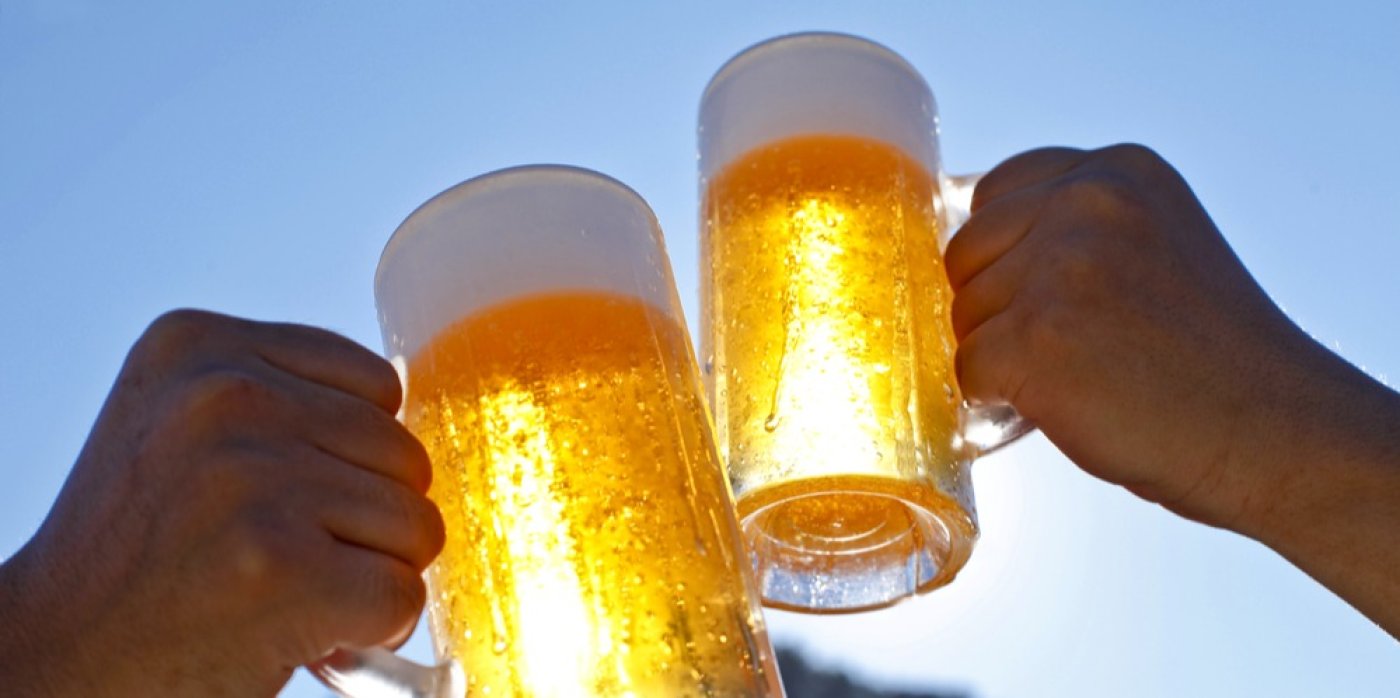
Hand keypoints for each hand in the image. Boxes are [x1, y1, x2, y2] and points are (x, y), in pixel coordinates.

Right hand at [0, 310, 444, 695]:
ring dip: (374, 574)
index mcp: (198, 344)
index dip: (355, 457)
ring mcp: (252, 481)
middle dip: (370, 520)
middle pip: (404, 454)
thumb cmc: (145, 550)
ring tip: (292, 590)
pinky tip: (310, 632)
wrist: (62, 654)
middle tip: (288, 556)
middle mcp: (224, 397)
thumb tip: (409, 420)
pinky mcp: (281, 568)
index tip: (286, 497)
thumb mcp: (183, 425)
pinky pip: (404, 594)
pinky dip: (375, 630)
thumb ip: (285, 396)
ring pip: (416, 524)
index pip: (378, 384)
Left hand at [945, 145, 1399, 635]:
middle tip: (1067, 346)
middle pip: (966, 252)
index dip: (1005, 253)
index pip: (997, 191)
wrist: (1274, 432)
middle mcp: (1086, 202)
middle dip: (995, 306)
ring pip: (963, 314)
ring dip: (1001, 356)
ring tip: (1080, 375)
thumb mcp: (1156, 244)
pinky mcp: (1035, 338)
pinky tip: (1064, 403)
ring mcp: (1058, 268)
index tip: (1047, 294)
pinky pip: (968, 370)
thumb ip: (1079, 227)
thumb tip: (979, 247)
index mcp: (1118, 170)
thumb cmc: (1212, 358)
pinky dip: (999, 400)